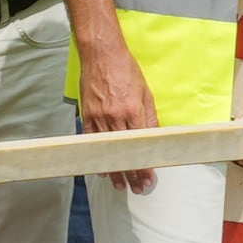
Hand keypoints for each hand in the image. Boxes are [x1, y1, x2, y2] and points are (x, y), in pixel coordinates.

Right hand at [73, 27, 160, 193]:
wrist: (102, 55)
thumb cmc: (125, 70)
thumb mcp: (146, 92)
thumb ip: (150, 117)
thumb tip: (154, 137)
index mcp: (133, 111)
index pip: (142, 146)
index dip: (145, 165)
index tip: (149, 178)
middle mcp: (116, 117)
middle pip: (125, 152)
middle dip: (131, 173)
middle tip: (137, 188)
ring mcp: (99, 117)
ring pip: (108, 151)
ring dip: (115, 170)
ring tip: (120, 185)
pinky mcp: (87, 115)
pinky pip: (92, 141)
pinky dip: (98, 156)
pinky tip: (102, 168)